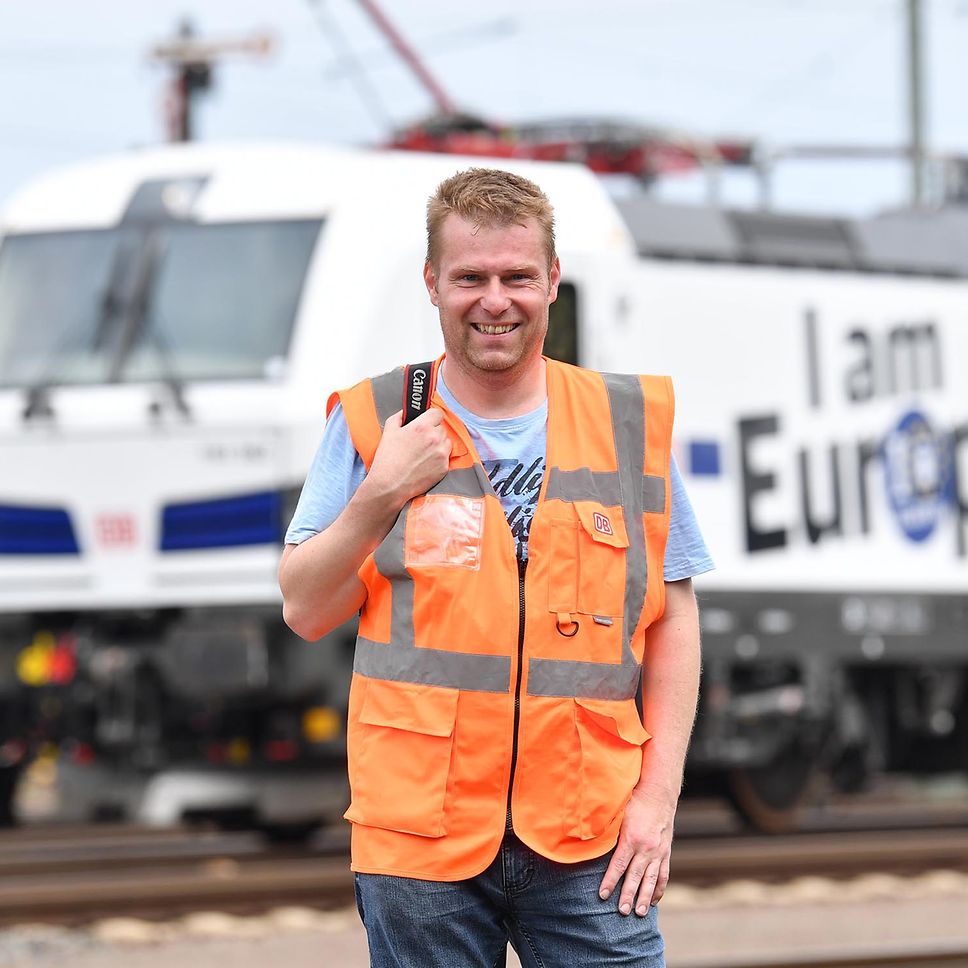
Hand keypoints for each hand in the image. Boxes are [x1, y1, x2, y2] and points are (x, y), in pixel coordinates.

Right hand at [366, 409, 450, 508]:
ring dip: (438, 444)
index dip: (431, 417)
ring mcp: (441, 454)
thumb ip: (400, 416)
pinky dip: (438, 458)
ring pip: (446, 442)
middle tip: (420, 441)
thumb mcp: (389, 431)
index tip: (427, 422)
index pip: (437, 413)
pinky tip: (425, 463)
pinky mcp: (444, 468)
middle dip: (433, 432)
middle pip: (441, 428)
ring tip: (423, 453)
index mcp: (422, 427)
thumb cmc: (387, 460)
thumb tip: (407, 412)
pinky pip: (446, 457)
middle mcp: (435, 438)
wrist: (390, 485)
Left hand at [598, 788, 675, 915]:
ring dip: (645, 897)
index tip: (603, 895)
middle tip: (622, 912)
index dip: (610, 881)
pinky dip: (659, 889)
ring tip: (640, 913)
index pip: (618, 865)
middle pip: (635, 876)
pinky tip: (654, 900)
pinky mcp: (666, 852)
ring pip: (651, 879)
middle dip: (628, 895)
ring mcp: (658, 851)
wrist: (659, 793)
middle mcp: (646, 848)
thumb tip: (588, 837)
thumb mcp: (619, 812)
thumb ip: (607, 828)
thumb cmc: (635, 800)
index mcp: (632, 838)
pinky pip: (663, 874)